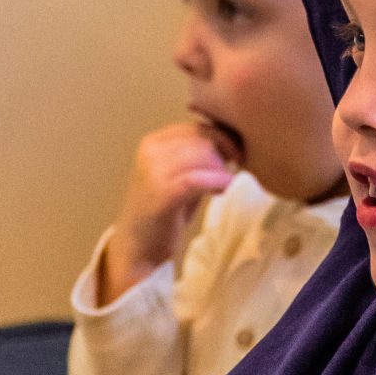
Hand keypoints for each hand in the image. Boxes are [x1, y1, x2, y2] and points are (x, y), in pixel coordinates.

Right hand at [101, 122, 237, 296]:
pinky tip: (221, 192)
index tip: (238, 154)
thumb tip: (232, 139)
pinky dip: (217, 182)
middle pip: (203, 139)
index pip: (197, 127)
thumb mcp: (180, 174)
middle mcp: (150, 152)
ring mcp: (153, 172)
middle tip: (235, 169)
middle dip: (226, 153)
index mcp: (153, 142)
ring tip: (223, 185)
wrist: (138, 247)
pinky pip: (198, 179)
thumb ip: (199, 155)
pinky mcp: (161, 194)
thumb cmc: (165, 211)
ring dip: (222, 170)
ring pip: (204, 156)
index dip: (224, 137)